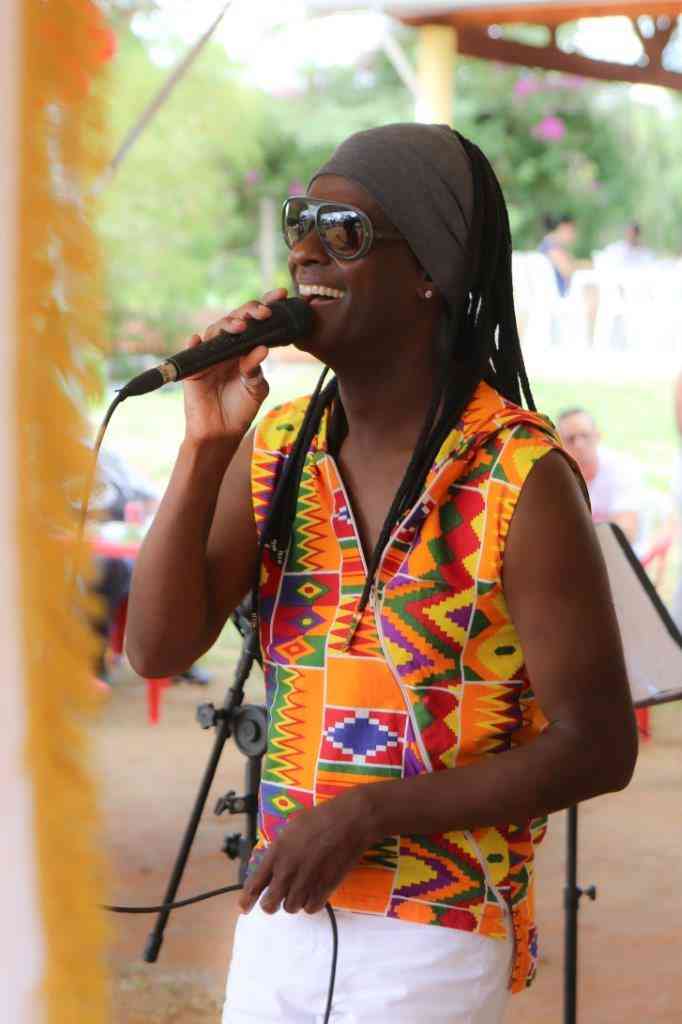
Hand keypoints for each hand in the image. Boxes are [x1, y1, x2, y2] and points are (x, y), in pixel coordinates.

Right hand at [182, 287, 287, 443]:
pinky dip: (195, 343)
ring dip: (228, 325)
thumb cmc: (240, 409)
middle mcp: (227, 347)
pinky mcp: (193, 368)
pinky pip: (191, 350)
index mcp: (245, 348)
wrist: (221, 433)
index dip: (266, 305)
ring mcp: (209, 355)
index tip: (281, 294)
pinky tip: (199, 338)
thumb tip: (261, 348)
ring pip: (215, 330)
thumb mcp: (255, 388)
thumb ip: (257, 369)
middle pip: (235, 319)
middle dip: (249, 311)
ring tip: (241, 327)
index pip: (256, 321)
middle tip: (263, 313)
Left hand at [239, 787, 377, 915]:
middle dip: (270, 904)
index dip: (247, 898)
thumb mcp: (291, 827)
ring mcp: (306, 881)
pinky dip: (310, 904)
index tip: (244, 908)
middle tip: (276, 899)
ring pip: (291, 908)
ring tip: (300, 889)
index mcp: (277, 852)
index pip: (255, 883)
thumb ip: (279, 849)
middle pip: (270, 904)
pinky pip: (311, 908)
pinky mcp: (325, 889)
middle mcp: (288, 871)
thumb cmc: (319, 818)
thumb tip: (273, 865)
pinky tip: (313, 893)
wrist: (348, 822)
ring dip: (293, 901)